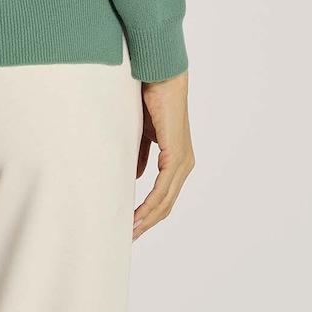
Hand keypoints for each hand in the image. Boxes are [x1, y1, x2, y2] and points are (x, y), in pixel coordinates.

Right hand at [133, 69, 194, 239]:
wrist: (160, 75)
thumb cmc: (150, 98)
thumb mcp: (142, 132)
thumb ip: (141, 154)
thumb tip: (134, 176)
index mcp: (176, 158)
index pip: (163, 195)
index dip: (148, 212)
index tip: (130, 224)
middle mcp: (183, 163)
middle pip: (166, 204)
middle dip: (146, 222)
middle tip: (128, 236)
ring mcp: (182, 160)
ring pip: (165, 200)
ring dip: (147, 218)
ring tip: (130, 230)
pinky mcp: (176, 154)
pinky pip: (163, 187)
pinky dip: (150, 203)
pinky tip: (138, 214)